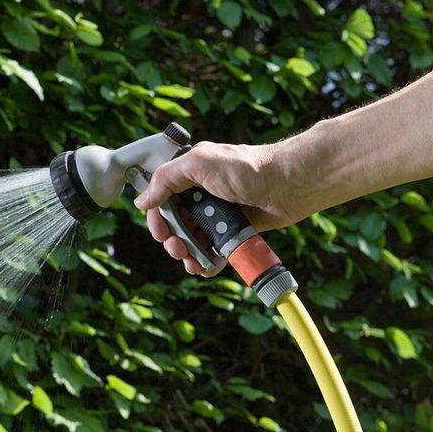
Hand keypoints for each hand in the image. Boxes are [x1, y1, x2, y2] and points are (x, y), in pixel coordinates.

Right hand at [134, 141, 303, 275]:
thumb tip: (142, 201)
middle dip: (171, 239)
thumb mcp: (201, 163)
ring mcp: (218, 214)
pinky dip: (206, 262)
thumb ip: (167, 178)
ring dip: (187, 255)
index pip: (162, 197)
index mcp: (190, 174)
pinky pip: (214, 251)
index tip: (160, 230)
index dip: (157, 216)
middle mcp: (202, 193)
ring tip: (191, 261)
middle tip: (176, 248)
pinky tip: (204, 267)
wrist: (290, 184)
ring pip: (192, 240)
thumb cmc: (249, 168)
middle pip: (175, 223)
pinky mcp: (233, 231)